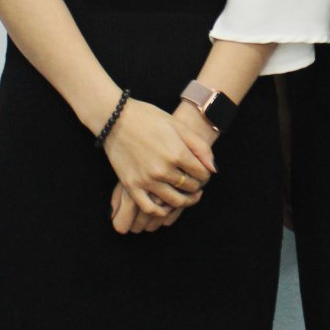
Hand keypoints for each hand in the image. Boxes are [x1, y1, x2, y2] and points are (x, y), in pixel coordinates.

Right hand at [102, 99, 214, 232]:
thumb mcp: (178, 125)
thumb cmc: (148, 117)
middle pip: (191, 188)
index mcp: (177, 153)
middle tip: (195, 182)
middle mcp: (163, 170)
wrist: (115, 118)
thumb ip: (199, 147)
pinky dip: (161, 211)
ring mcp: (147, 180)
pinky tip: (165, 205)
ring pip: (175, 201)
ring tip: (186, 195)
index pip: (203, 174)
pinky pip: (150, 208)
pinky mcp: (132, 186)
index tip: (202, 172)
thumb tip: (213, 169)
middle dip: (197, 186)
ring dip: (185, 201)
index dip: (206, 174)